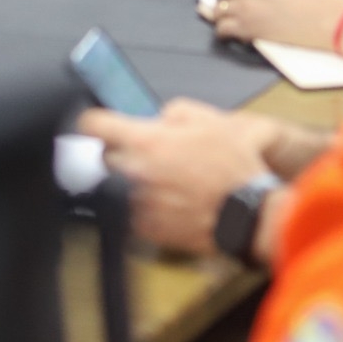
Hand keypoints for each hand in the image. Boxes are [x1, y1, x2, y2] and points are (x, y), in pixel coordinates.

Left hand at [78, 100, 283, 255]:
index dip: (95, 120)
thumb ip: (176, 112)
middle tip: (148, 153)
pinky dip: (148, 207)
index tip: (99, 123)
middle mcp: (134, 172)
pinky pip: (134, 212)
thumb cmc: (234, 166)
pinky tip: (173, 203)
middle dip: (121, 152)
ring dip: (137, 182)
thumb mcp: (213, 120)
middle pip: (105, 156)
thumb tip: (159, 120)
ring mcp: (138, 203)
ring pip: (121, 186)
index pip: (93, 124)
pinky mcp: (146, 229)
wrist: (249, 213)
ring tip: (169, 182)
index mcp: (146, 141)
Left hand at [203, 0, 342, 51]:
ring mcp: (244, 5)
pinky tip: (236, 34)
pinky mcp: (246, 26)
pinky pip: (222, 29)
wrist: (328, 17)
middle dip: (225, 1)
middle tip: (233, 10)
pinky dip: (226, 33)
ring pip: (218, 11)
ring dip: (224, 17)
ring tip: (235, 23)